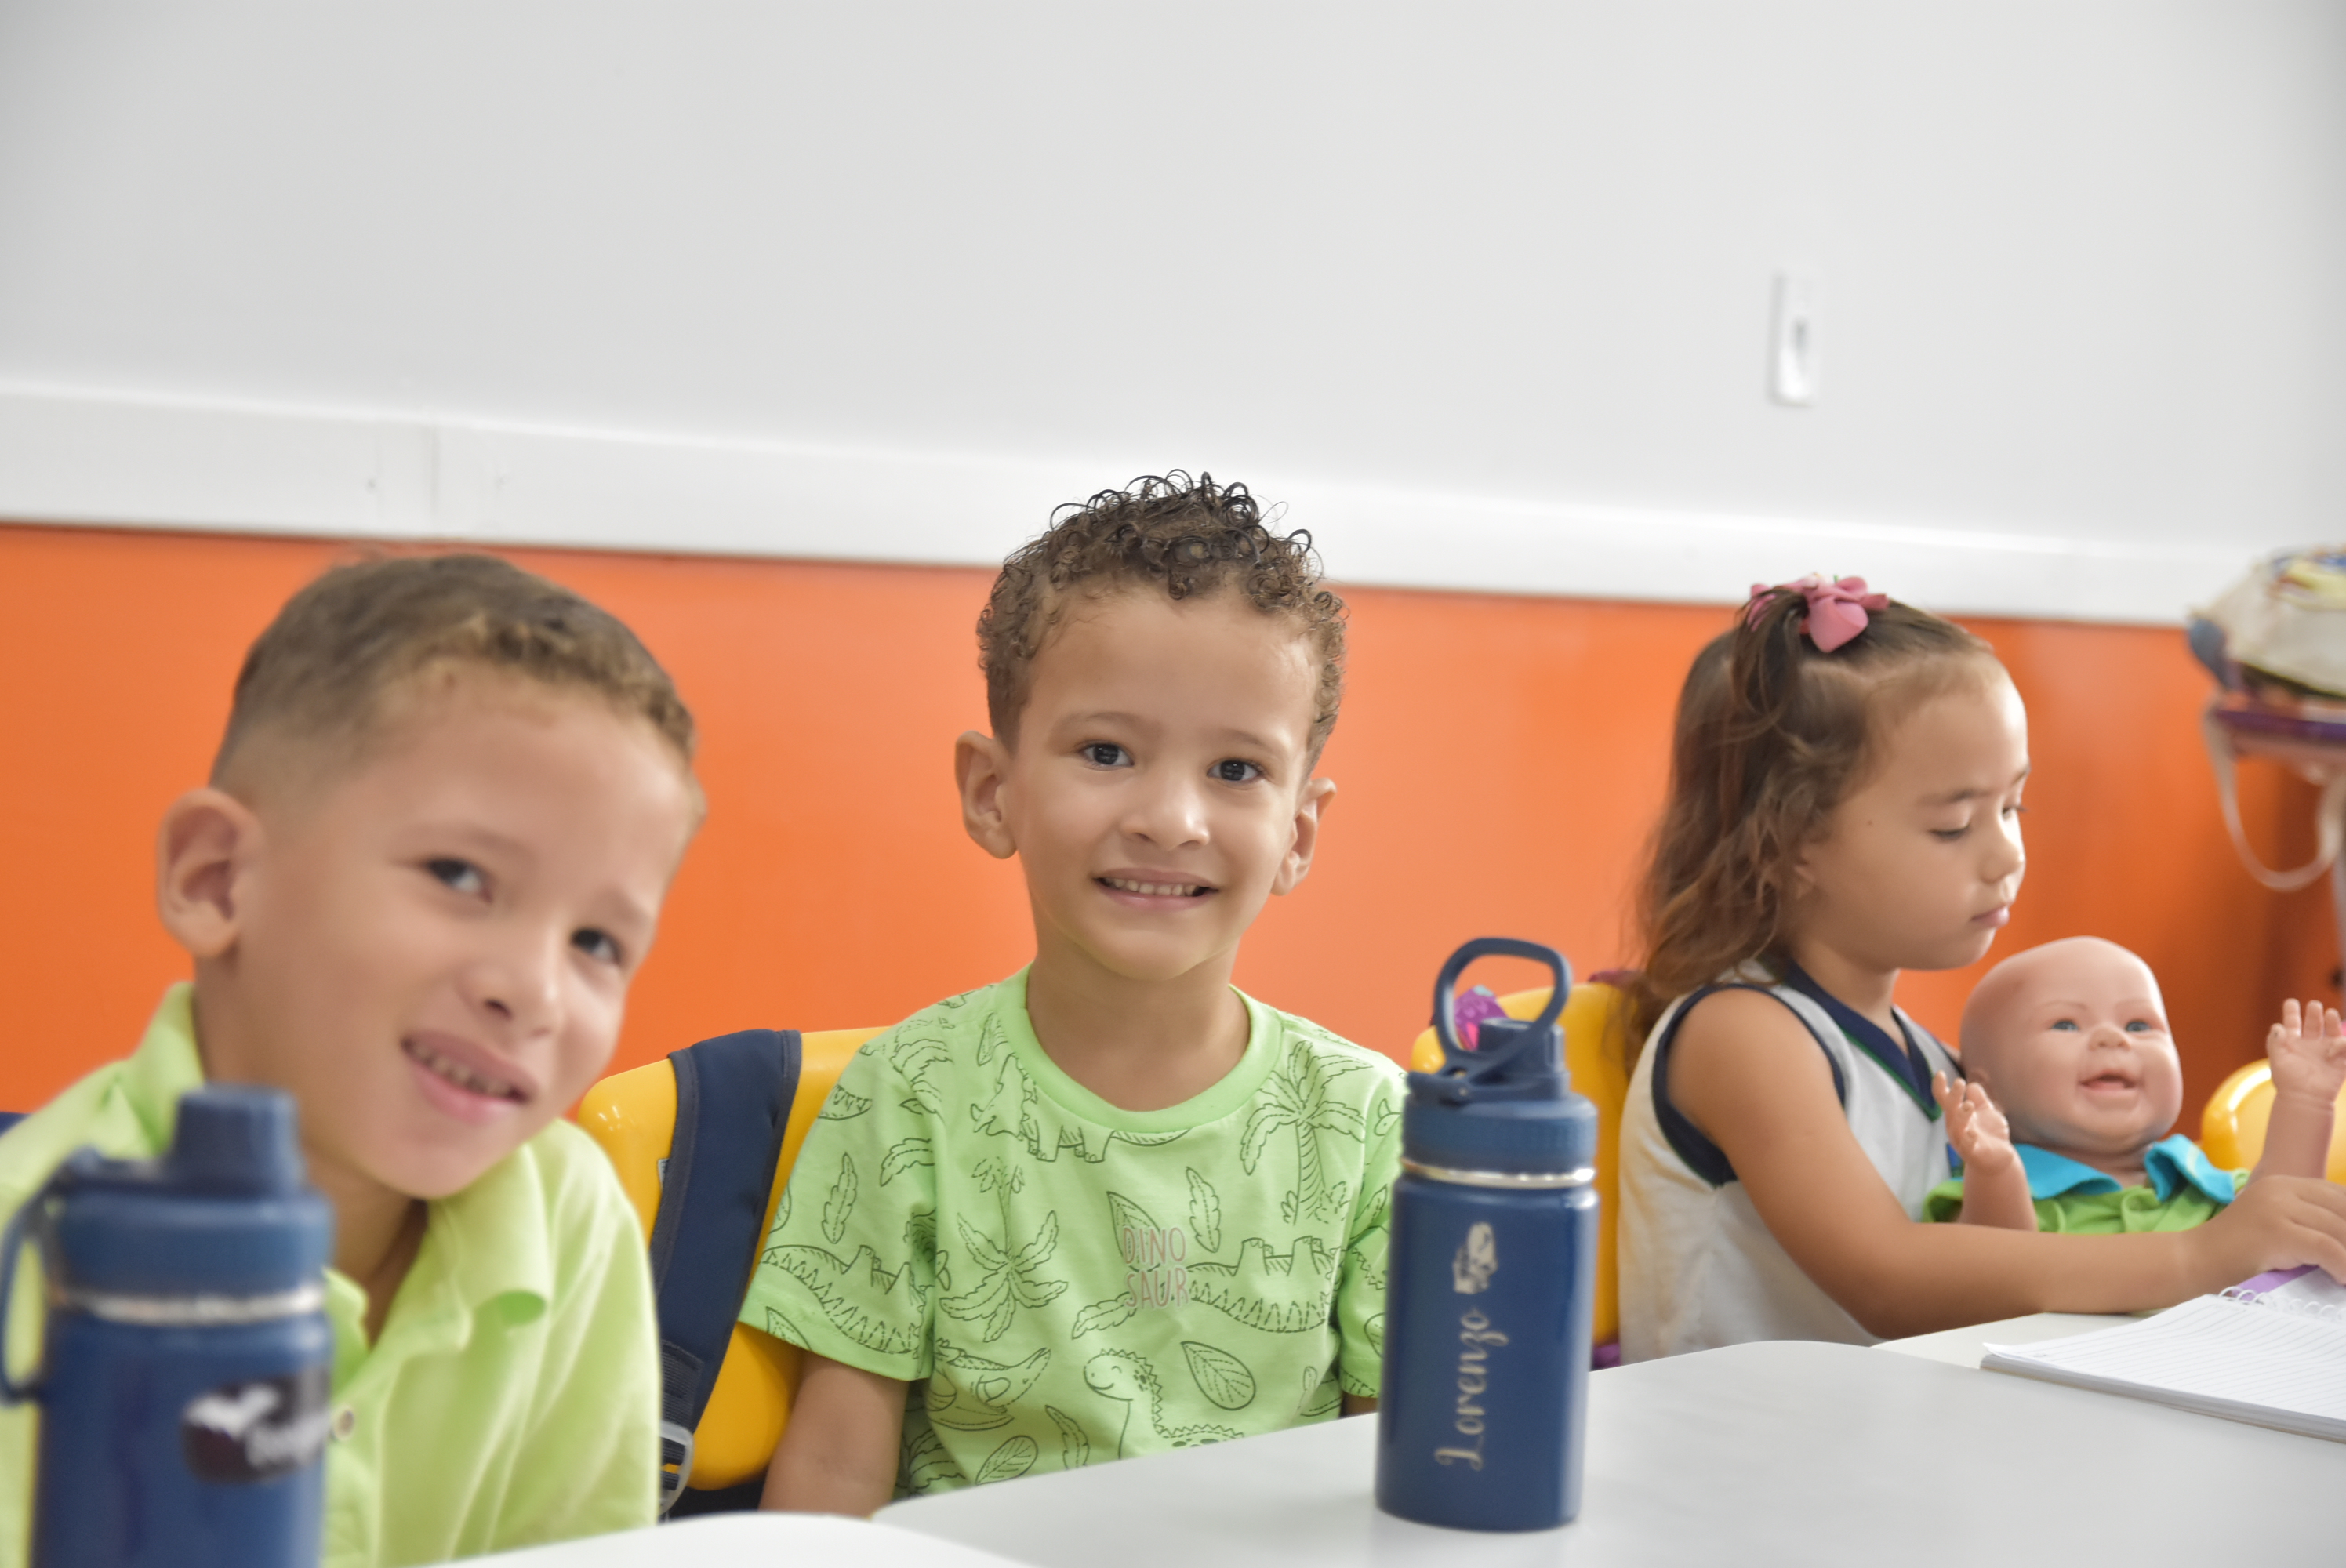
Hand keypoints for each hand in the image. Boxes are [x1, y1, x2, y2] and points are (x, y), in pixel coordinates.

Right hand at [1932, 1071, 2018, 1176]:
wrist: (1998, 1159)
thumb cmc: (1989, 1134)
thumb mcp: (1986, 1112)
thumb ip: (1979, 1099)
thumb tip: (1972, 1085)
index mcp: (1957, 1115)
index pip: (1944, 1099)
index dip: (1940, 1087)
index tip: (1940, 1073)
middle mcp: (1956, 1127)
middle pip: (1949, 1110)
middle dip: (1953, 1097)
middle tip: (1959, 1082)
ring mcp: (1962, 1141)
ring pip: (1956, 1128)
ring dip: (1961, 1116)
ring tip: (1968, 1105)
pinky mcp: (1973, 1153)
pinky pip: (1968, 1146)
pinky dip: (1969, 1140)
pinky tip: (1972, 1132)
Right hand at [2184, 1174, 2345, 1287]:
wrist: (2192, 1259)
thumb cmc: (2233, 1252)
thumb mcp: (2271, 1225)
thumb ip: (2302, 1222)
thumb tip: (2341, 1238)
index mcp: (2280, 1184)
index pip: (2337, 1194)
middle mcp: (2280, 1189)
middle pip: (2342, 1210)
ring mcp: (2277, 1208)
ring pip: (2339, 1229)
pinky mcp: (2276, 1232)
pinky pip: (2327, 1248)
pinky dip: (2342, 1266)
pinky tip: (2343, 1279)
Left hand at [2267, 998, 2345, 1104]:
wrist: (2304, 1099)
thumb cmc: (2287, 1081)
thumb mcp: (2277, 1060)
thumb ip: (2275, 1042)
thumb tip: (2277, 1027)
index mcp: (2292, 1042)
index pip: (2292, 1022)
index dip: (2291, 1011)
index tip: (2291, 1002)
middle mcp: (2309, 1044)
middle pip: (2314, 1023)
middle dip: (2314, 1012)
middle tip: (2314, 1005)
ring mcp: (2325, 1051)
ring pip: (2331, 1031)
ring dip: (2332, 1021)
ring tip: (2329, 1013)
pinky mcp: (2338, 1060)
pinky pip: (2344, 1046)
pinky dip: (2342, 1042)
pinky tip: (2334, 1045)